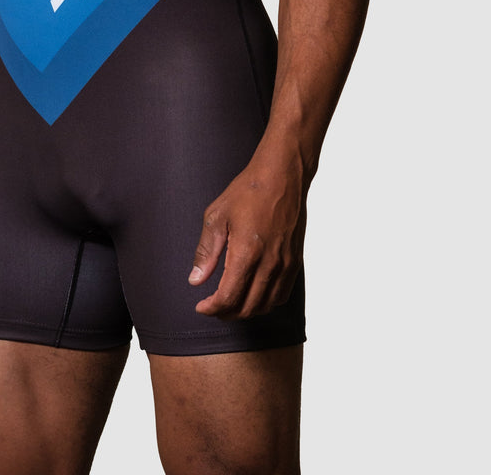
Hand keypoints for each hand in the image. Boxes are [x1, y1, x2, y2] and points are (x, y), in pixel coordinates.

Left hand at [188, 160, 306, 318]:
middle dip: (226, 313)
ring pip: (266, 306)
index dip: (212, 308)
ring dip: (246, 310)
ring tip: (230, 302)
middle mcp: (269, 264)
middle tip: (212, 306)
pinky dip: (266, 302)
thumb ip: (206, 251)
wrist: (282, 176)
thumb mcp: (217, 216)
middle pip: (247, 308)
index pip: (228, 298)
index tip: (201, 306)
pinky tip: (254, 294)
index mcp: (247, 253)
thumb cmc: (248, 191)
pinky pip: (282, 295)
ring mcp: (285, 265)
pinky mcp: (295, 261)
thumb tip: (195, 280)